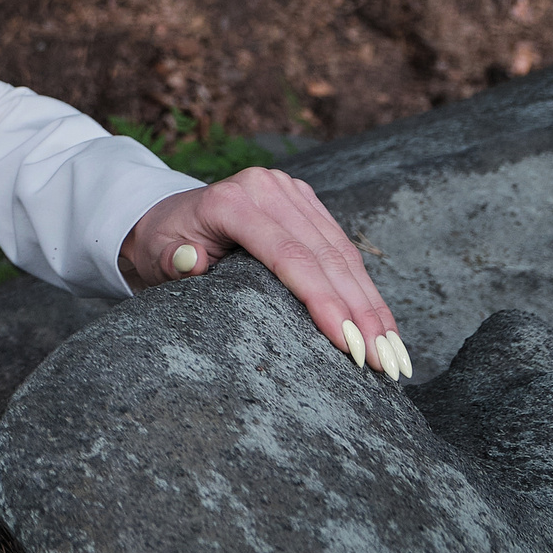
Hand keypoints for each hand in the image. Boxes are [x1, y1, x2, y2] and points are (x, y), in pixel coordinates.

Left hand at [125, 167, 411, 379]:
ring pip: (343, 254)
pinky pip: (343, 249)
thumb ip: (172, 262)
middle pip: (326, 257)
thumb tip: (190, 262)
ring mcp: (290, 192)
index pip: (289, 256)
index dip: (323, 301)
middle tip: (384, 363)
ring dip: (373, 306)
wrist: (165, 217)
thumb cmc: (163, 245)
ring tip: (395, 355)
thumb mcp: (157, 256)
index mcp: (232, 201)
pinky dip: (365, 289)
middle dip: (360, 313)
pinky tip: (383, 326)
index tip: (349, 345)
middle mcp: (267, 188)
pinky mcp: (306, 203)